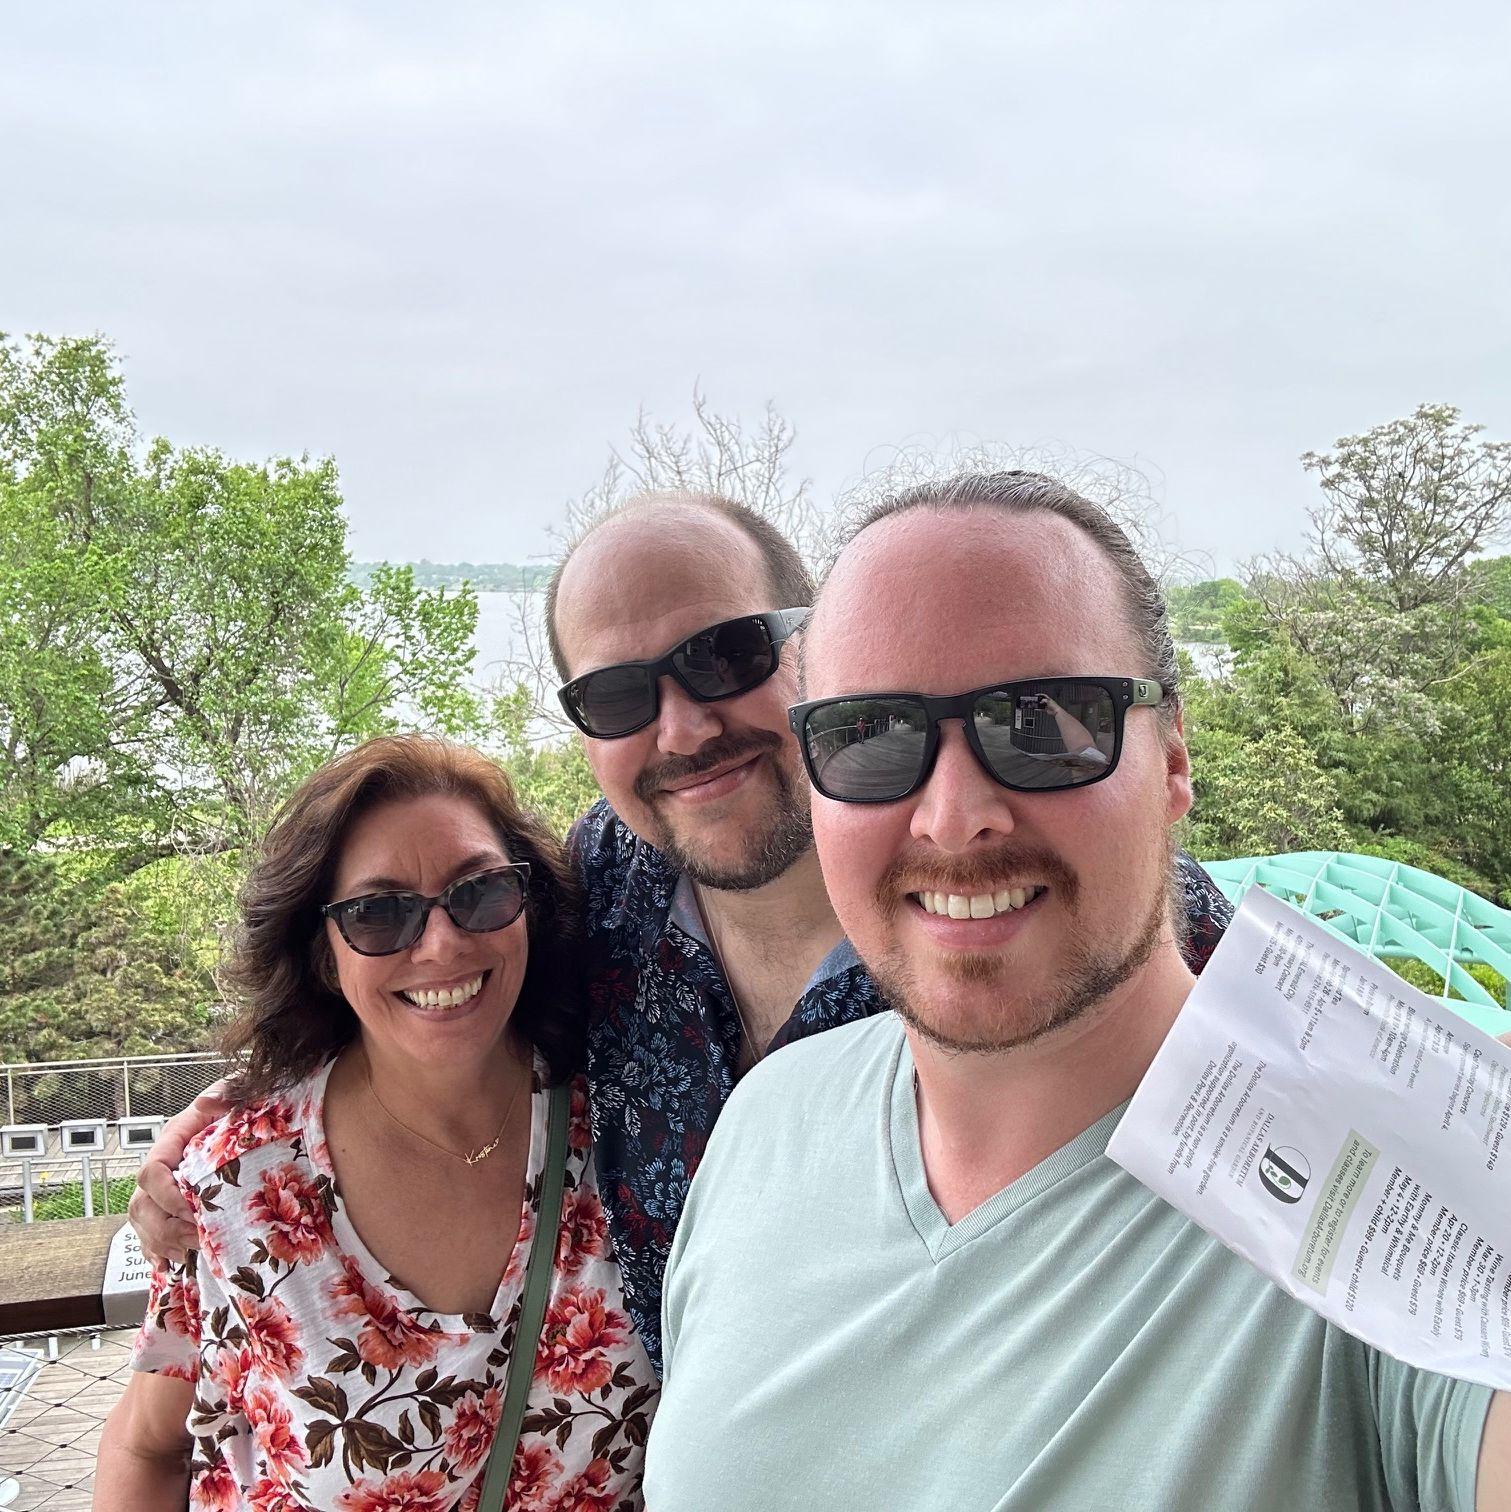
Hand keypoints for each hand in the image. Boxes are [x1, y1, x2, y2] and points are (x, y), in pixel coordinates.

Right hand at [127, 1082, 231, 1264]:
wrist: (251, 1106)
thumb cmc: (244, 1100)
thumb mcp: (238, 1091)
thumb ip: (223, 1095)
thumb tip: (205, 1104)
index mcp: (174, 1137)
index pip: (152, 1171)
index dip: (166, 1195)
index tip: (192, 1210)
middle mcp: (163, 1163)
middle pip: (142, 1203)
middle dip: (166, 1227)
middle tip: (198, 1239)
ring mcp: (163, 1185)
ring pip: (142, 1221)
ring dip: (162, 1242)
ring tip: (192, 1251)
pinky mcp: (170, 1203)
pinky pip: (148, 1232)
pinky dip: (155, 1250)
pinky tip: (168, 1263)